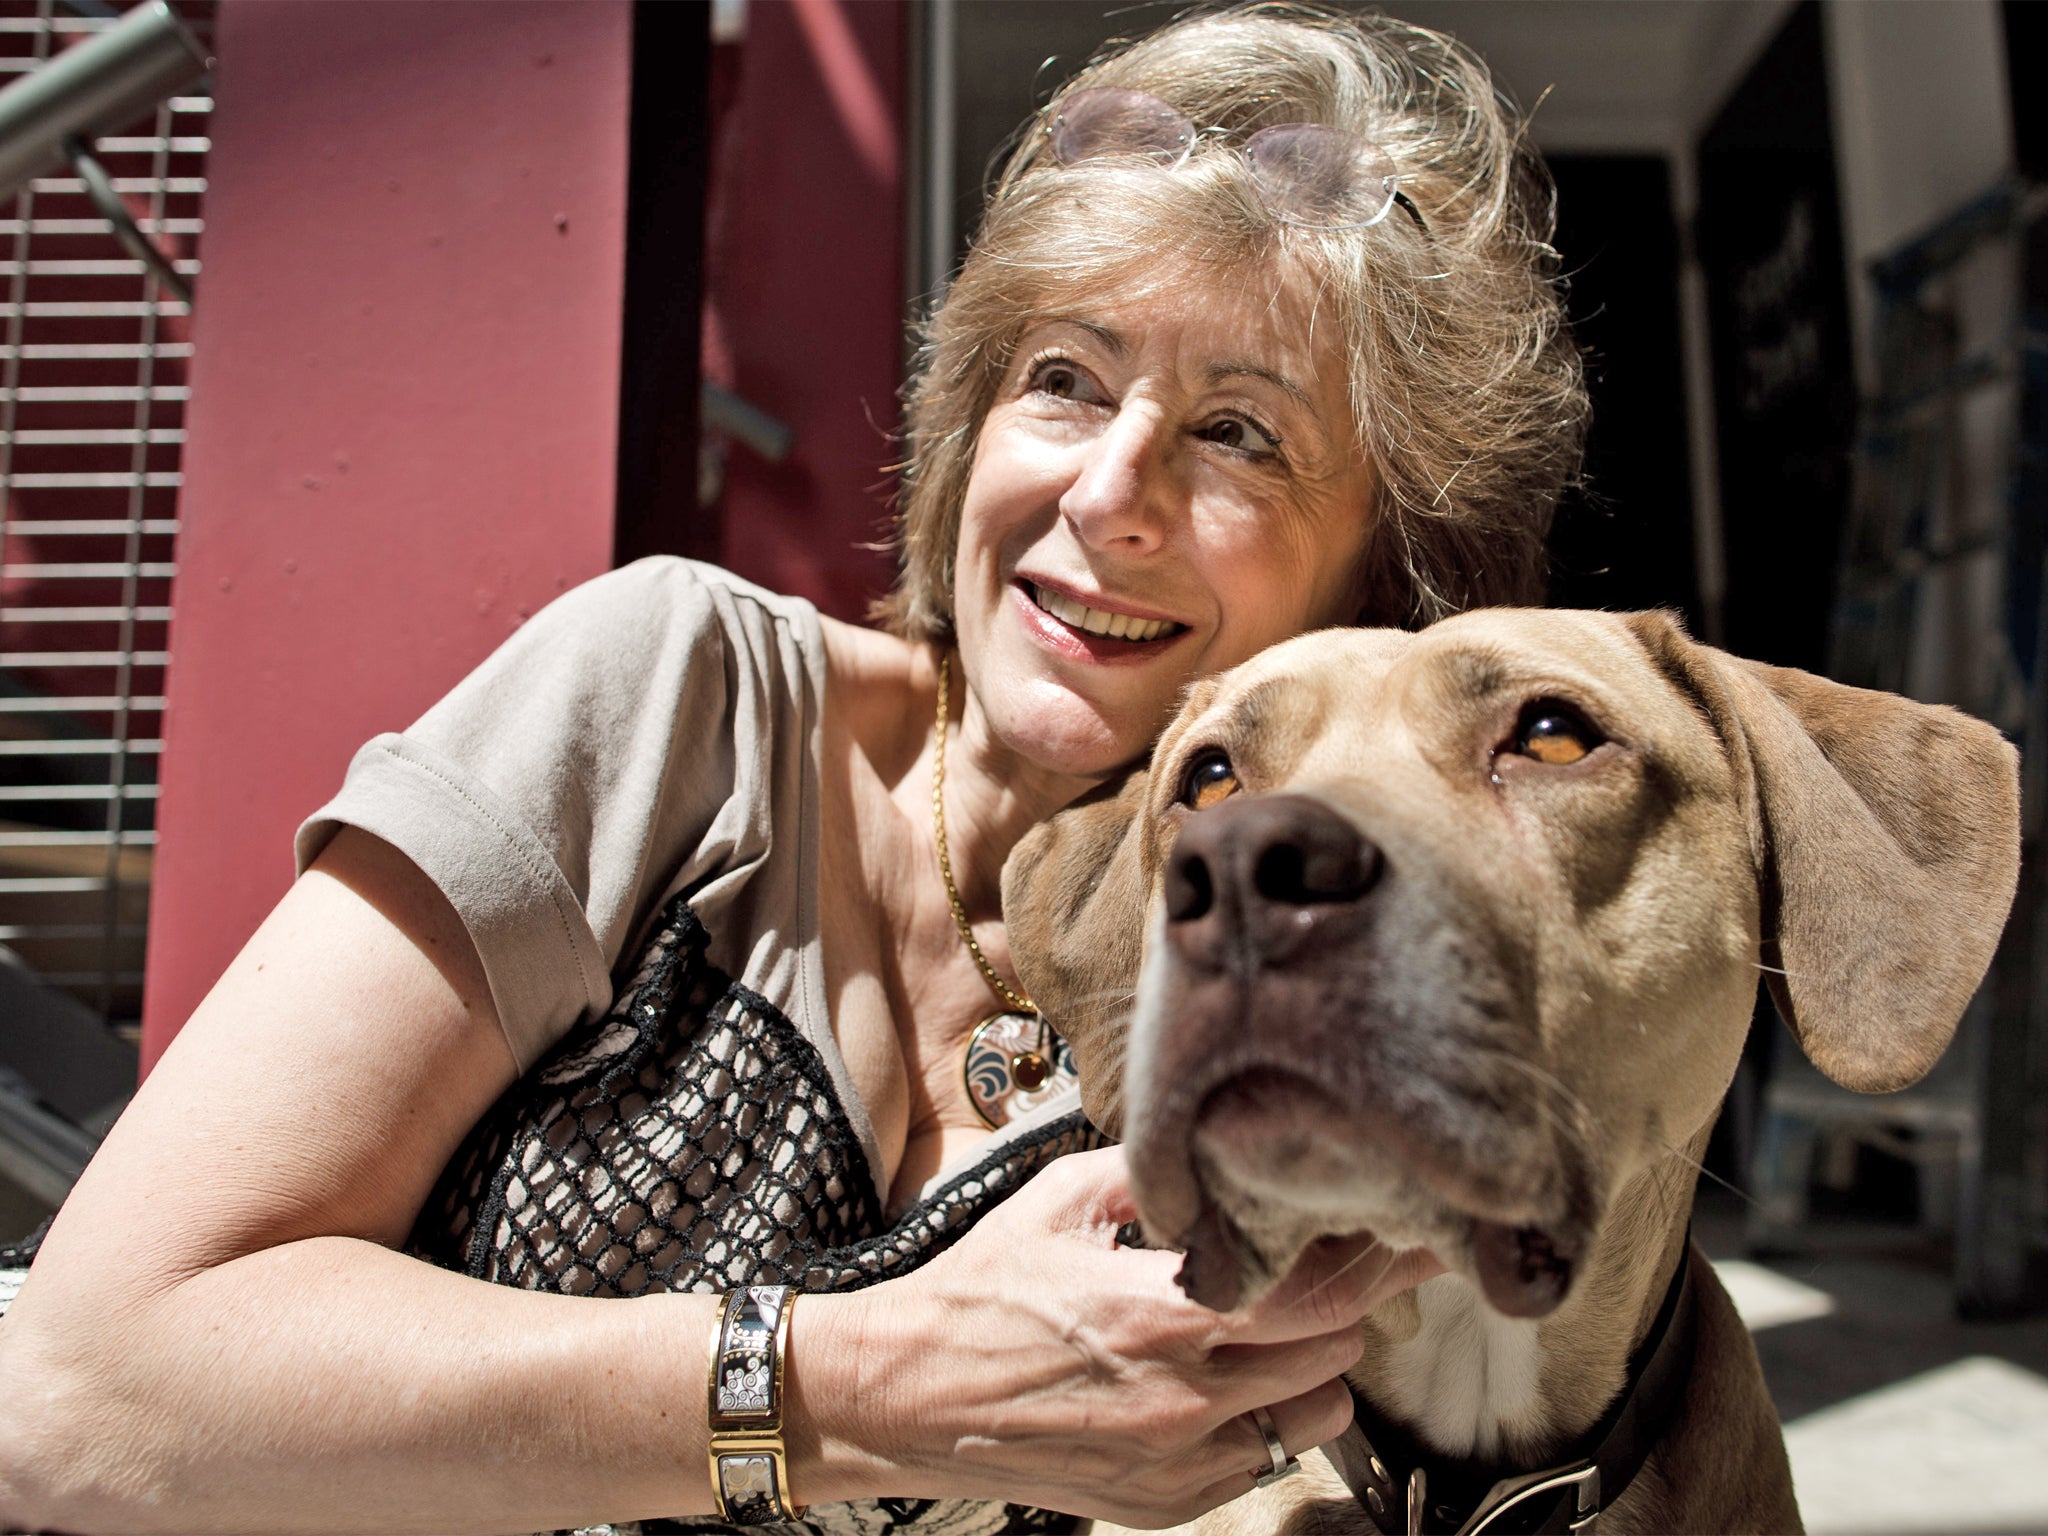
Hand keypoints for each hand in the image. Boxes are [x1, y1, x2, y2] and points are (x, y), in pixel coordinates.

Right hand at [794, 1146, 1442, 1525]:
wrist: (908, 1396)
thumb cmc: (978, 1291)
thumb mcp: (1059, 1201)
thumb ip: (1155, 1178)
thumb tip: (1226, 1154)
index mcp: (1158, 1314)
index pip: (1317, 1291)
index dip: (1374, 1257)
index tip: (1403, 1227)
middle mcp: (1182, 1398)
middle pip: (1336, 1349)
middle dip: (1344, 1298)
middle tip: (1330, 1258)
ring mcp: (1180, 1461)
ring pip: (1321, 1411)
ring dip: (1313, 1362)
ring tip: (1266, 1324)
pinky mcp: (1170, 1503)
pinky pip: (1270, 1458)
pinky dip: (1268, 1414)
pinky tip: (1221, 1375)